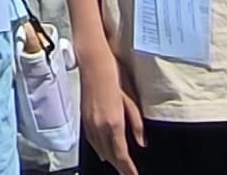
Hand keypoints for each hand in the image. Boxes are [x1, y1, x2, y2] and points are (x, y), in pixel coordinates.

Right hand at [80, 45, 145, 173]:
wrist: (94, 63)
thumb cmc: (115, 75)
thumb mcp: (131, 99)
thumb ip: (137, 124)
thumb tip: (142, 142)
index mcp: (114, 123)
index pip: (121, 155)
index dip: (128, 169)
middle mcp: (100, 126)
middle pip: (110, 156)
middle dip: (120, 167)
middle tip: (128, 173)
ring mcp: (90, 123)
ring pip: (100, 150)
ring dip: (110, 159)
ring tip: (119, 166)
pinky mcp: (84, 118)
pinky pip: (92, 141)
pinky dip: (100, 149)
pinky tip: (104, 151)